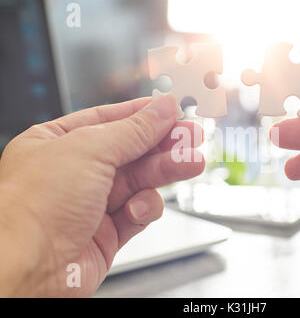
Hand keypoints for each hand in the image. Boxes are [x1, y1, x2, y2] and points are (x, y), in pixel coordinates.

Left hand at [0, 95, 204, 296]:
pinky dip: (145, 209)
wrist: (26, 270)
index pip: (108, 120)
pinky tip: (141, 208)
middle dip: (163, 144)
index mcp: (57, 143)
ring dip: (165, 172)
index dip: (142, 114)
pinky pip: (137, 212)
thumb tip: (163, 109)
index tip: (172, 111)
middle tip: (192, 137)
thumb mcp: (90, 150)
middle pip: (131, 151)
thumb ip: (134, 130)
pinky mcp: (106, 233)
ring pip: (139, 181)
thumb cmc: (34, 207)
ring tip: (190, 163)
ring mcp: (90, 204)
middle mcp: (73, 172)